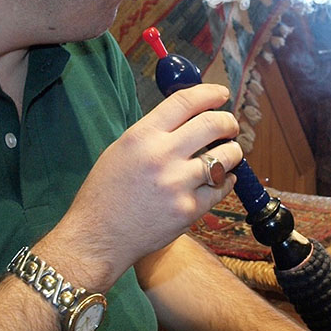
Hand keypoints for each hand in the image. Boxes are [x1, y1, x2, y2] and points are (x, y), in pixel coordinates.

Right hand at [49, 83, 242, 287]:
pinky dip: (227, 181)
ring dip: (233, 152)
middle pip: (212, 124)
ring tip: (230, 153)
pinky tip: (223, 179)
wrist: (97, 237)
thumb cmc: (106, 193)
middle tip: (230, 126)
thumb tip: (188, 118)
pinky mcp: (188, 210)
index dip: (209, 93)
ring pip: (224, 158)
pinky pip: (221, 189)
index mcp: (142, 136)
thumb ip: (154, 133)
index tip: (221, 94)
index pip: (185, 101)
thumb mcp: (121, 149)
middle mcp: (161, 156)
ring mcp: (177, 184)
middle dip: (228, 121)